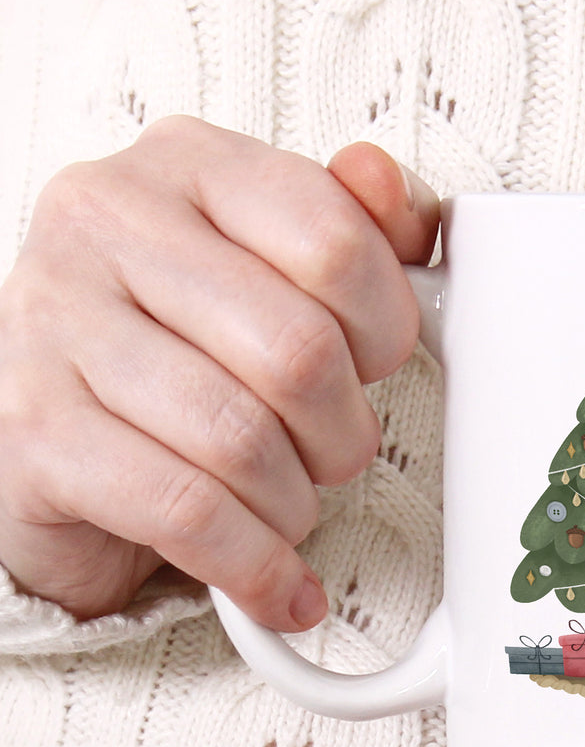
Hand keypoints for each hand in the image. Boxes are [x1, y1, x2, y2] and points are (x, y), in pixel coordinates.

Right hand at [0, 117, 439, 629]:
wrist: (60, 436)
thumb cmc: (189, 344)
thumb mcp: (279, 265)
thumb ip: (356, 223)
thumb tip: (386, 186)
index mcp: (186, 163)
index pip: (335, 240)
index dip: (386, 328)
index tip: (377, 364)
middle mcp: (105, 221)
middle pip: (297, 350)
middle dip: (342, 430)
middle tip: (331, 451)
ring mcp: (52, 320)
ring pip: (242, 438)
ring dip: (295, 500)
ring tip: (289, 505)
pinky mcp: (31, 429)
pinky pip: (187, 510)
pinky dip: (256, 563)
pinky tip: (280, 582)